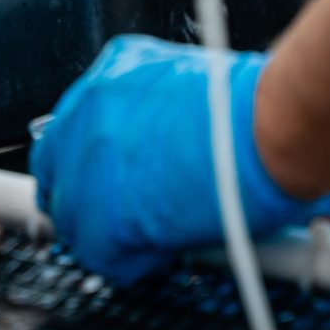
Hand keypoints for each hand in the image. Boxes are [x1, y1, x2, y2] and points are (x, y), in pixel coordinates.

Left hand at [32, 35, 329, 284]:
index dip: (95, 162)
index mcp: (116, 69)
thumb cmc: (258, 108)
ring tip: (151, 236)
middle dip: (85, 195)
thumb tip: (165, 151)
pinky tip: (165, 250)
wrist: (273, 127)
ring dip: (107, 231)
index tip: (113, 179)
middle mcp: (90, 106)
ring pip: (70, 215)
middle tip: (124, 214)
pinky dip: (132, 261)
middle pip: (57, 167)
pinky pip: (99, 255)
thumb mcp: (194, 87)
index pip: (76, 124)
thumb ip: (161, 115)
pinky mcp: (101, 213)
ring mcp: (88, 160)